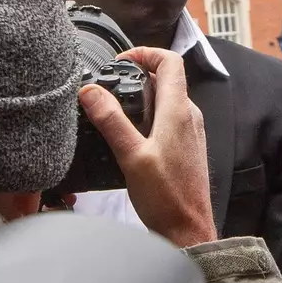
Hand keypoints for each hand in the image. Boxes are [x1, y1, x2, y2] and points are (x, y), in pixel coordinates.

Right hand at [79, 46, 217, 246]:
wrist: (189, 230)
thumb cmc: (166, 198)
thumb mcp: (131, 157)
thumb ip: (112, 121)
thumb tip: (91, 91)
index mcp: (179, 111)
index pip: (170, 61)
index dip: (145, 52)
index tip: (121, 61)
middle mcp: (189, 116)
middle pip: (166, 78)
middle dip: (137, 75)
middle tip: (110, 86)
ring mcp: (190, 131)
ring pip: (166, 99)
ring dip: (142, 97)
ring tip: (115, 111)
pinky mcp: (186, 146)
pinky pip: (168, 119)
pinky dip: (148, 116)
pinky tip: (130, 136)